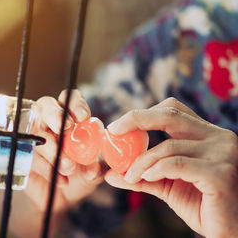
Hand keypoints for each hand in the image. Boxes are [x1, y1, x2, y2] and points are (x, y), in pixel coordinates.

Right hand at [26, 89, 105, 212]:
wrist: (61, 198)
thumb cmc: (79, 176)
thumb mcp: (92, 173)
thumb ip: (95, 168)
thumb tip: (93, 168)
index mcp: (70, 117)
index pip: (69, 99)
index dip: (75, 103)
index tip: (83, 117)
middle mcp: (49, 122)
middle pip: (45, 105)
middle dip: (55, 114)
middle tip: (64, 128)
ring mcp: (32, 136)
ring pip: (36, 133)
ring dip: (53, 150)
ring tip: (69, 168)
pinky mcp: (21, 155)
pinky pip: (29, 156)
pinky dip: (47, 169)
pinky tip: (62, 180)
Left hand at [104, 97, 237, 237]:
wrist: (230, 231)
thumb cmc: (202, 205)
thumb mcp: (167, 185)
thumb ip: (142, 176)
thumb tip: (109, 173)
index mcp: (207, 134)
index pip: (172, 109)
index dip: (142, 114)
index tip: (117, 127)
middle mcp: (218, 137)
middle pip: (169, 115)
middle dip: (136, 119)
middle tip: (113, 132)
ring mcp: (223, 153)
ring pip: (168, 146)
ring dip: (141, 162)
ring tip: (131, 176)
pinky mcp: (221, 173)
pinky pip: (176, 164)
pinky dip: (155, 170)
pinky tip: (147, 178)